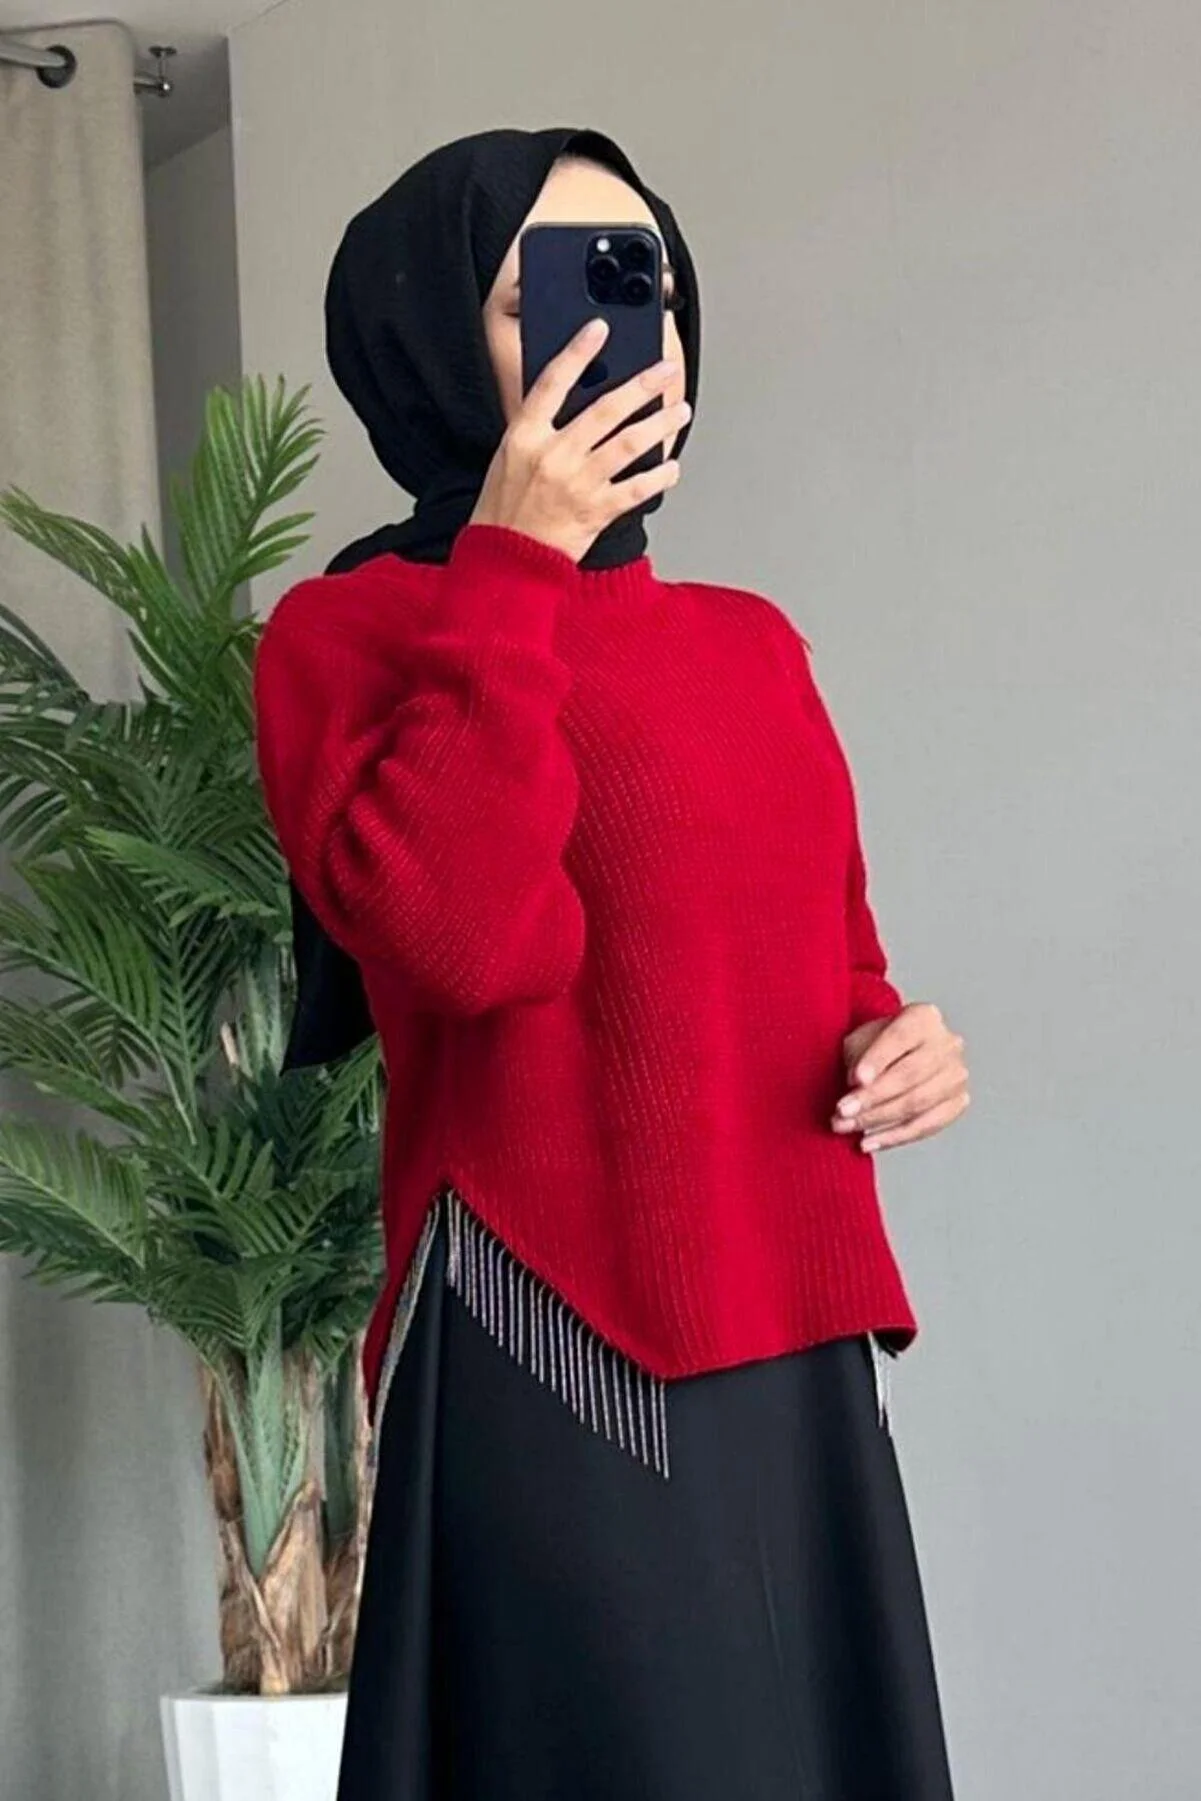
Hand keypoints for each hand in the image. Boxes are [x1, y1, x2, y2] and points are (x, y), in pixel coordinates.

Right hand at [469, 317, 688, 563]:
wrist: (506, 560)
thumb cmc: (506, 510)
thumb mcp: (511, 458)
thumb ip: (541, 429)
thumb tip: (580, 400)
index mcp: (525, 436)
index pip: (552, 382)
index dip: (577, 352)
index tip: (599, 329)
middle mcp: (553, 455)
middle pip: (604, 409)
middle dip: (641, 386)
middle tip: (665, 371)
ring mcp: (577, 484)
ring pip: (628, 444)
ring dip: (659, 425)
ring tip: (679, 413)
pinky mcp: (595, 512)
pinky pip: (636, 489)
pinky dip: (658, 476)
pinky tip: (672, 466)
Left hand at [832, 1002, 968, 1153]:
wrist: (899, 1056)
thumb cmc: (877, 1046)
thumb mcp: (861, 1039)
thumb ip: (859, 1056)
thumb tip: (858, 1086)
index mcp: (923, 1017)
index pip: (899, 1038)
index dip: (877, 1060)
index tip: (855, 1080)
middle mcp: (948, 1043)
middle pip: (910, 1074)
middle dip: (873, 1097)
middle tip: (842, 1111)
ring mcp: (957, 1074)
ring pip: (918, 1103)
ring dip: (878, 1120)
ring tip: (846, 1127)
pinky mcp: (958, 1102)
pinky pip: (927, 1125)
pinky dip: (895, 1137)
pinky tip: (869, 1141)